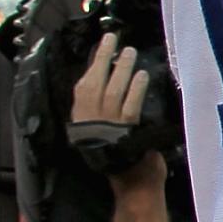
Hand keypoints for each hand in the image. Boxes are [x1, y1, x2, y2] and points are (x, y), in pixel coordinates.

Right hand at [71, 33, 164, 192]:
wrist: (131, 184)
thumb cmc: (120, 157)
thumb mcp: (103, 133)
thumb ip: (101, 112)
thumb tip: (106, 81)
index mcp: (80, 120)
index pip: (84, 86)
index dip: (93, 65)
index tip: (101, 47)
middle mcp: (89, 120)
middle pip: (95, 82)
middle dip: (103, 58)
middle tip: (113, 38)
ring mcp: (106, 125)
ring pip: (112, 90)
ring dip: (122, 68)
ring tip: (129, 52)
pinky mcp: (125, 132)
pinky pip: (129, 105)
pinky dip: (135, 89)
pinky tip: (142, 75)